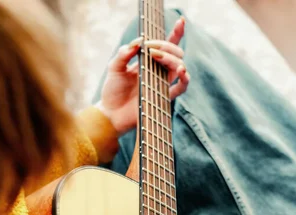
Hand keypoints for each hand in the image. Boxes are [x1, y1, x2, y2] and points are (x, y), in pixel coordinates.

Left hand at [97, 17, 189, 135]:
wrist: (111, 113)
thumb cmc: (113, 90)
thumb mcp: (114, 67)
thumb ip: (124, 53)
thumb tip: (138, 42)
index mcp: (149, 60)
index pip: (166, 44)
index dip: (176, 32)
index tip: (181, 20)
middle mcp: (159, 70)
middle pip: (175, 52)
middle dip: (166, 46)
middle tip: (150, 49)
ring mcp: (163, 82)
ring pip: (179, 66)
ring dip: (171, 58)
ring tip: (157, 56)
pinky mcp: (165, 96)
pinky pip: (182, 87)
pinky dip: (184, 78)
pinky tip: (181, 70)